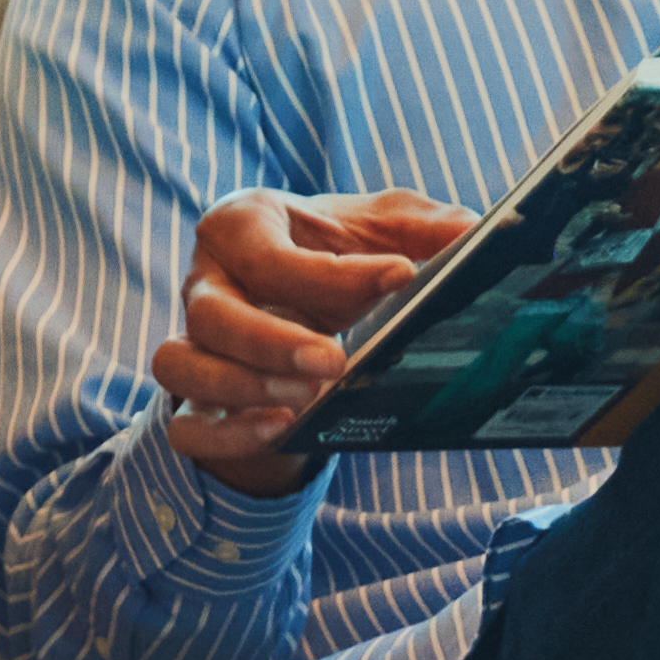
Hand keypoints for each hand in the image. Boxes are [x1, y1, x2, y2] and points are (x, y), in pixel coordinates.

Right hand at [155, 188, 476, 493]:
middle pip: (210, 313)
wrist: (296, 296)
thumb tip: (478, 232)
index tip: (402, 278)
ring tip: (311, 402)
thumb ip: (424, 227)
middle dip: (271, 342)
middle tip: (334, 363)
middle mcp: (205, 283)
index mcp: (243, 225)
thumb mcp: (380, 227)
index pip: (273, 254)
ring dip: (243, 389)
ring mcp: (192, 342)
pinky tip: (280, 431)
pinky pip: (185, 427)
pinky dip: (226, 434)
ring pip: (180, 368)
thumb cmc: (334, 253)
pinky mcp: (193, 398)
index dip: (337, 273)